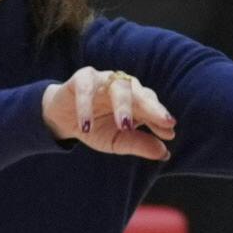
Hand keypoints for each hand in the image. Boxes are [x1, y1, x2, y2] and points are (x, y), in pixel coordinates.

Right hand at [43, 67, 175, 159]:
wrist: (63, 118)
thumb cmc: (95, 127)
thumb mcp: (117, 140)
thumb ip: (139, 144)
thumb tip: (164, 153)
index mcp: (135, 100)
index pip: (152, 105)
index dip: (160, 117)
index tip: (170, 133)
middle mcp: (123, 87)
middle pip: (140, 92)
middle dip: (153, 107)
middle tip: (163, 122)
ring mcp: (103, 80)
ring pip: (118, 86)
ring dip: (123, 105)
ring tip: (125, 127)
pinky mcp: (81, 79)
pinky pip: (86, 88)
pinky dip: (86, 106)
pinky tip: (86, 126)